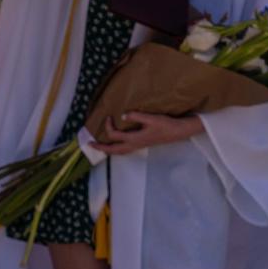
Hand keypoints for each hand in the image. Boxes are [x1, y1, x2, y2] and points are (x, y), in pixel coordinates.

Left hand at [88, 112, 203, 154]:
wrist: (178, 132)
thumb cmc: (166, 125)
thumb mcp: (151, 118)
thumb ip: (136, 116)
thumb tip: (122, 115)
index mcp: (135, 139)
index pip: (115, 136)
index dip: (108, 127)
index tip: (108, 116)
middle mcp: (135, 145)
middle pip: (114, 150)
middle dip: (101, 148)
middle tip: (89, 145)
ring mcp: (138, 146)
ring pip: (119, 152)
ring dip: (108, 150)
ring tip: (99, 147)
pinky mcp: (142, 144)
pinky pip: (125, 150)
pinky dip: (116, 149)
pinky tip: (115, 144)